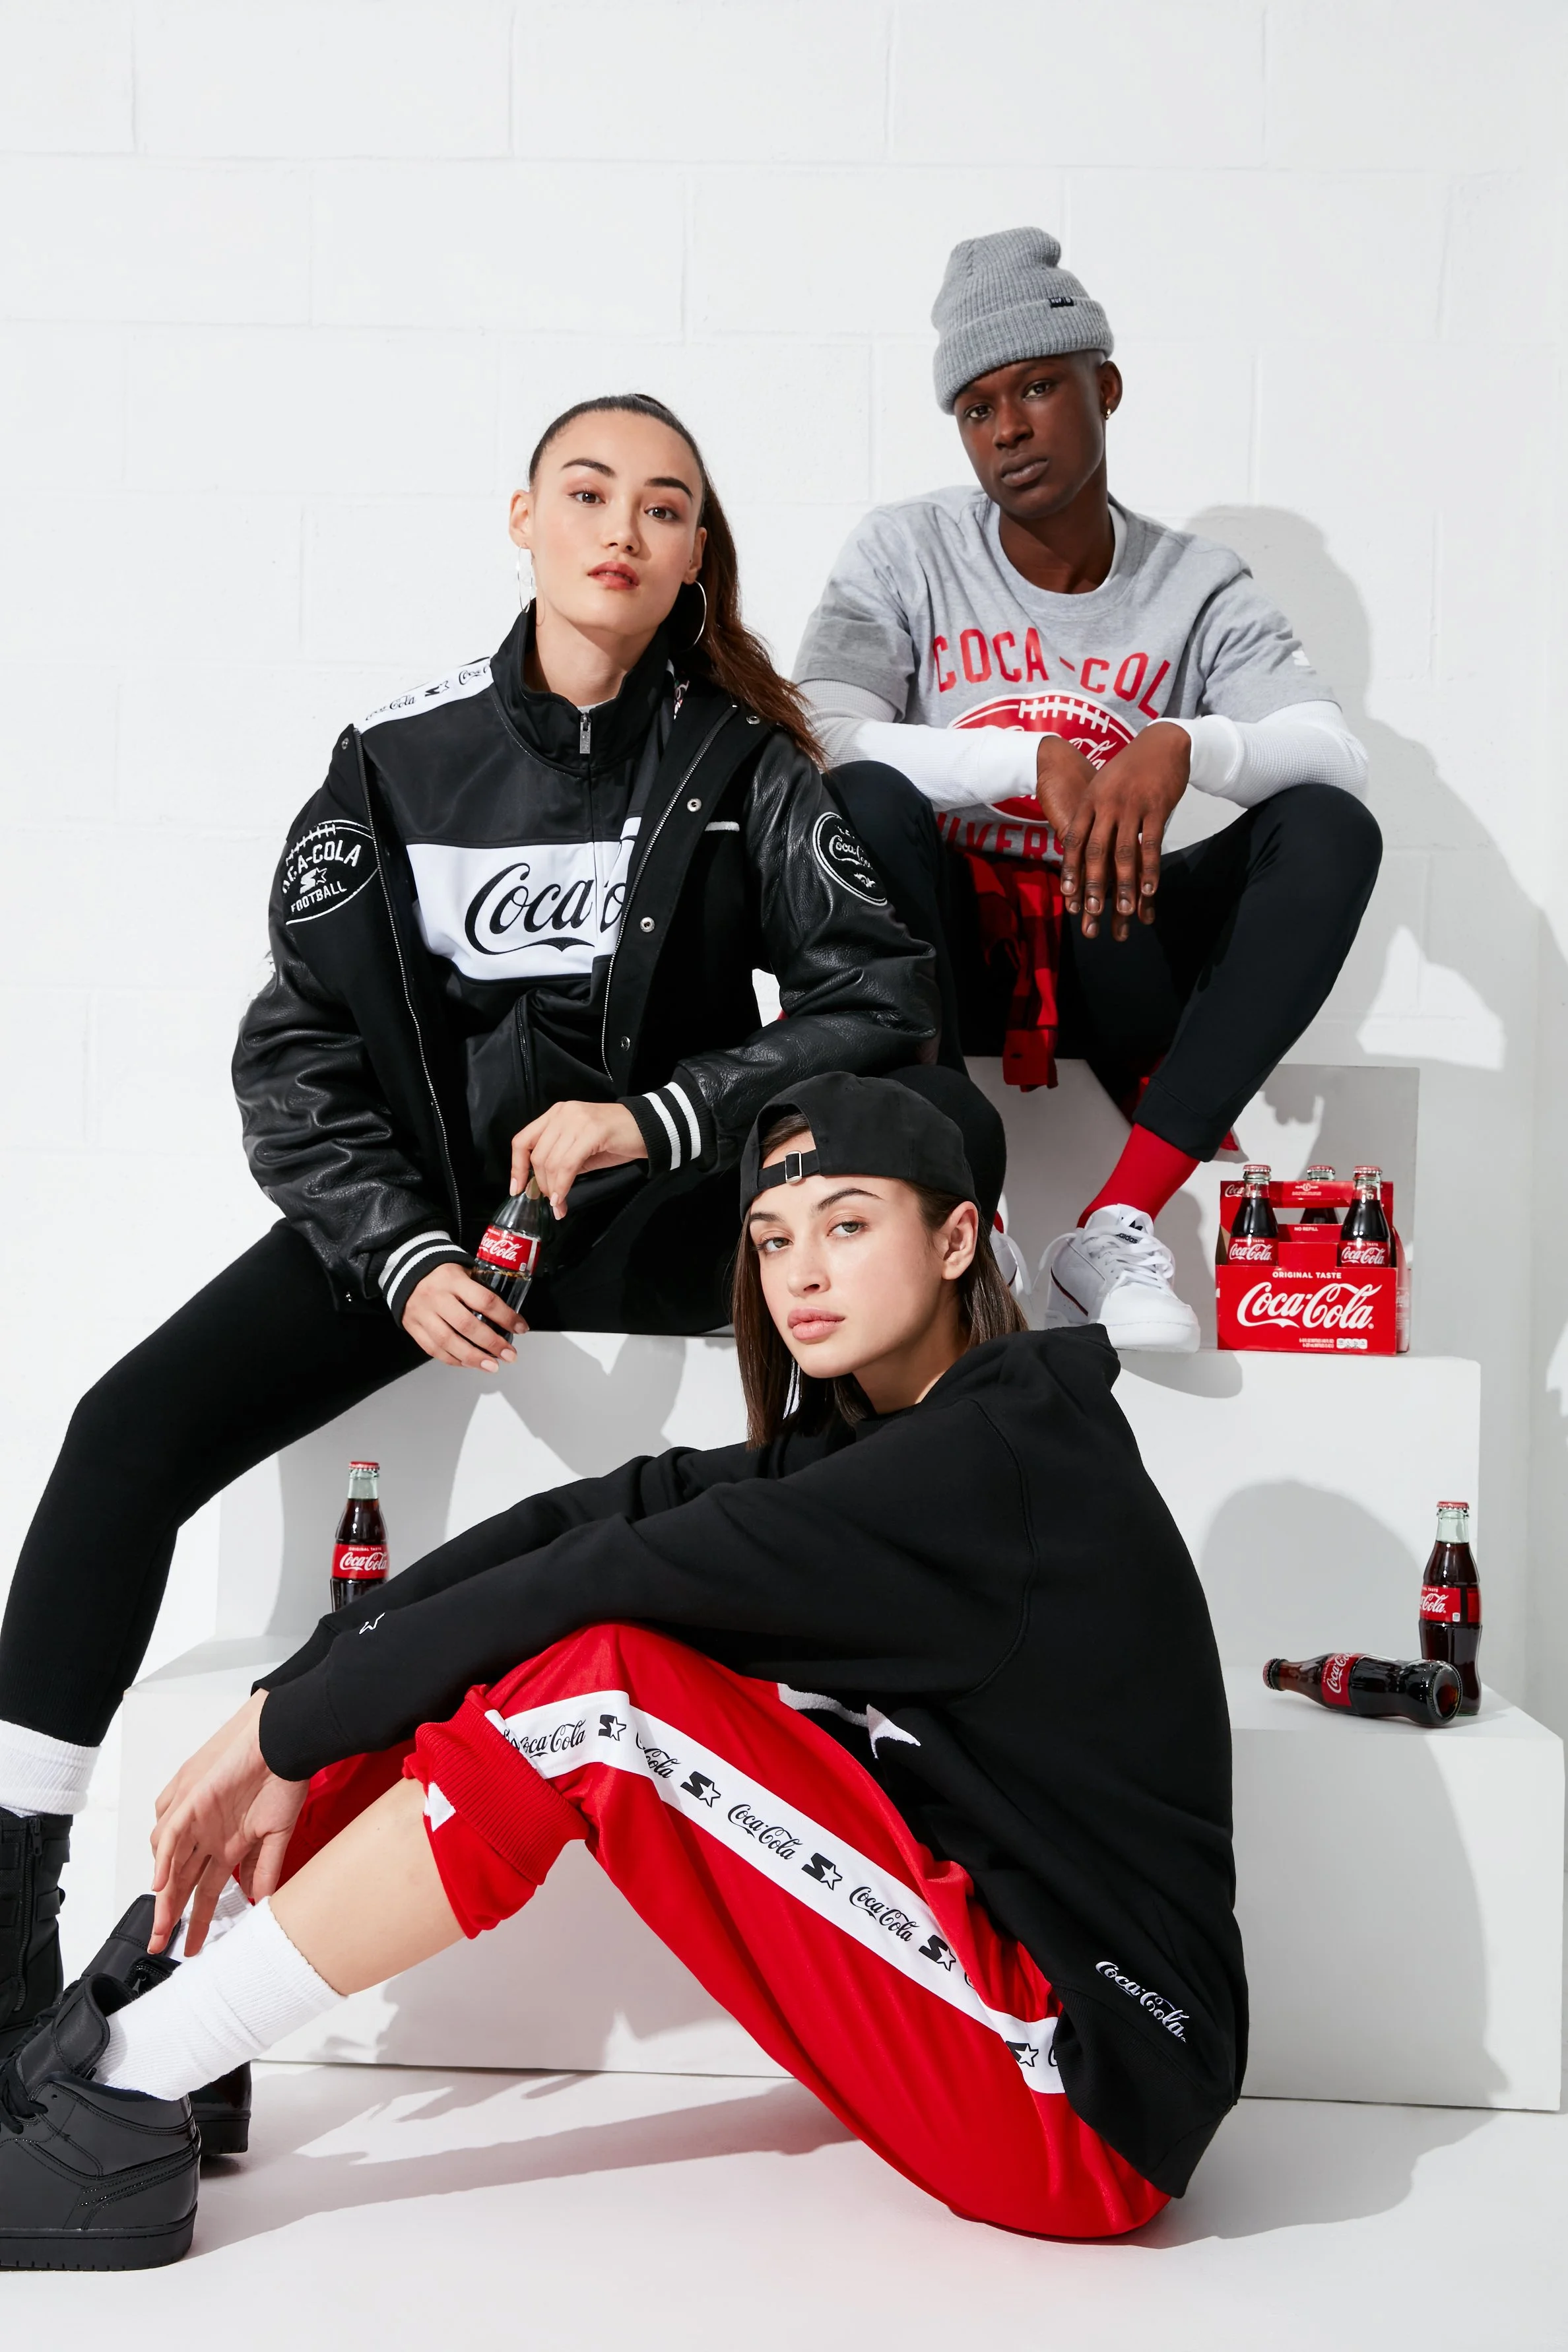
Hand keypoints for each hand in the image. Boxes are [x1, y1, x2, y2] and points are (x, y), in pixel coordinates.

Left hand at [149, 1694, 309, 1954]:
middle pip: (182, 1883)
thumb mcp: (277, 1832)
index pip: (207, 1890)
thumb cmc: (284, 1779)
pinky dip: (164, 1858)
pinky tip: (160, 1882)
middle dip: (171, 1916)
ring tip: (162, 1924)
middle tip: (162, 1944)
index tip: (195, 1947)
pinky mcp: (193, 1801)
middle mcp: (207, 1836)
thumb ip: (265, 1867)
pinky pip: (171, 1834)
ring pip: (171, 1864)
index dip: (200, 1919)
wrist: (284, 1742)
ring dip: (164, 1895)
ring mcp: (197, 1820)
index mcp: (227, 1845)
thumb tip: (259, 1900)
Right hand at [403, 1260, 524, 1368]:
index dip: (506, 1317)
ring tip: (492, 1366)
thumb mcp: (464, 1271)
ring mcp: (423, 1313)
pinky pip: (433, 1349)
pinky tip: (469, 1363)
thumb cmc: (442, 1274)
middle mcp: (437, 1297)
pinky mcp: (413, 1327)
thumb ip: (482, 1289)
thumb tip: (509, 1314)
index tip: (521, 1327)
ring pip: (447, 1341)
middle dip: (491, 1343)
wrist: (406, 1271)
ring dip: (473, 1358)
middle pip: (466, 1325)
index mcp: (453, 1280)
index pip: (485, 1300)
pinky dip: (453, 1360)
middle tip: (509, 1355)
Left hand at [509, 1099, 647, 1217]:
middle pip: (537, 1155)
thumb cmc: (615, 1140)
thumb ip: (559, 1160)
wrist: (648, 1129)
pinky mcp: (592, 1131)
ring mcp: (577, 1120)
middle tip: (552, 1202)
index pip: (523, 1140)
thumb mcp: (580, 1148)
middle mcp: (562, 1114)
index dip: (516, 1167)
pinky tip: (563, 1200)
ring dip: (553, 1189)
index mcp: (555, 1115)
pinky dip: (562, 1186)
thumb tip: (540, 1186)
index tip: (517, 1189)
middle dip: (541, 1185)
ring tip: (559, 1205)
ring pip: (551, 1162)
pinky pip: (568, 1165)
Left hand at [1036, 722, 1189, 941]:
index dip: (1071, 869)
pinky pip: (1151, 844)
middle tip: (1092, 912)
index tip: (1068, 895)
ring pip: (1124, 853)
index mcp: (1090, 800)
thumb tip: (1076, 843)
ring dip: (1123, 885)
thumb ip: (1091, 813)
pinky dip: (1149, 869)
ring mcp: (1131, 805)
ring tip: (1122, 910)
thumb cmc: (1130, 769)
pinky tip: (1148, 890)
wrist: (1162, 743)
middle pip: (1096, 851)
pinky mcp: (1156, 807)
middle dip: (1093, 885)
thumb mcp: (1102, 785)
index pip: (1075, 840)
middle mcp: (1107, 804)